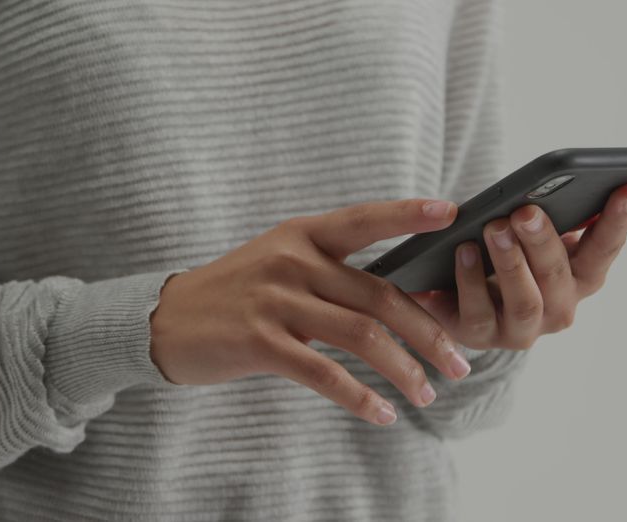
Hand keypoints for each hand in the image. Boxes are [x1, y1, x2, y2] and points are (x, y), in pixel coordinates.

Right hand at [149, 199, 474, 426]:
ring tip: (427, 395)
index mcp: (301, 235)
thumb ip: (331, 273)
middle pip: (379, 295)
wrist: (166, 320)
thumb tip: (401, 301)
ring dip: (403, 370)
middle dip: (428, 334)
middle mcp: (291, 261)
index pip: (364, 220)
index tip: (454, 211)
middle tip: (461, 364)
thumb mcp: (279, 264)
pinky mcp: (258, 342)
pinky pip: (324, 372)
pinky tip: (382, 414)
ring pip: (361, 335)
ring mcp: (274, 300)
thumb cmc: (235, 293)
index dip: (409, 214)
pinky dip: (360, 397)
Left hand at [410, 183, 626, 350]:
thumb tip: (568, 184)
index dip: (617, 221)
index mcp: (580, 277)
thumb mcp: (530, 233)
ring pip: (525, 301)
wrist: (460, 297)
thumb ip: (553, 213)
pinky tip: (464, 251)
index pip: (605, 249)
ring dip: (510, 262)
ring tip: (494, 227)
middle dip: (543, 241)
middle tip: (526, 212)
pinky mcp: (482, 336)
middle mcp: (559, 308)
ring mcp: (522, 328)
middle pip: (558, 275)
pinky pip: (479, 311)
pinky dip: (471, 279)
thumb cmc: (505, 255)